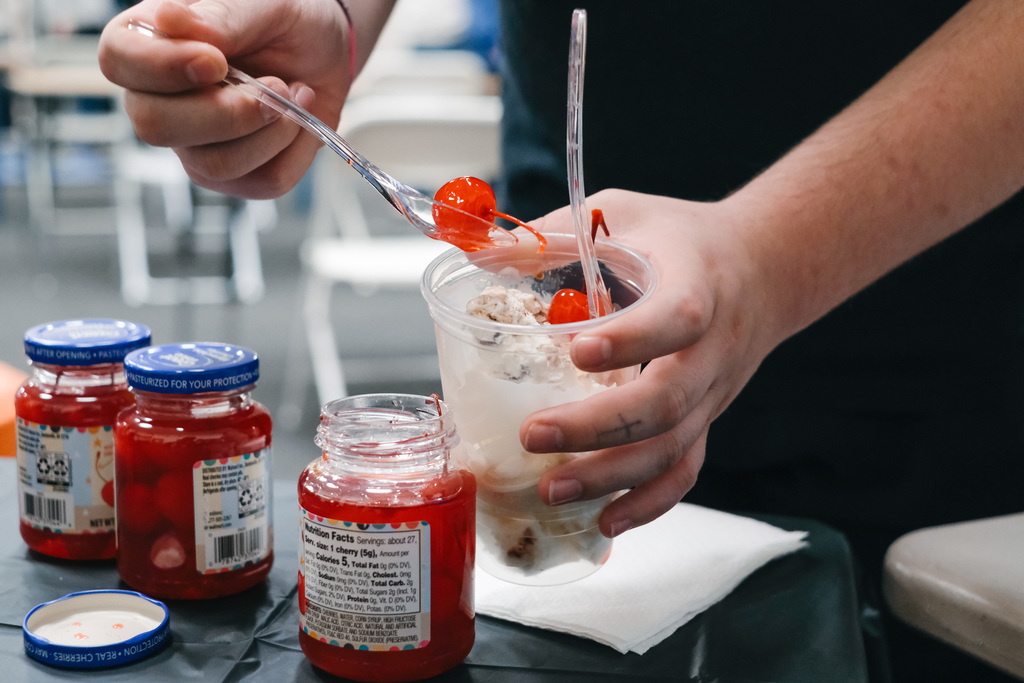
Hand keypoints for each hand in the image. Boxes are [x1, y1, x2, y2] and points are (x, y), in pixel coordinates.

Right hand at [98, 0, 352, 197]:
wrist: (328, 52)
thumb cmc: (285, 20)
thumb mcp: (263, 3)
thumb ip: (221, 16)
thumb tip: (171, 21)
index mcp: (148, 43)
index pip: (118, 61)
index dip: (163, 68)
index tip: (217, 61)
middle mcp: (159, 100)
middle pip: (155, 126)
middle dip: (228, 113)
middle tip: (276, 84)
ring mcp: (194, 146)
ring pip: (213, 164)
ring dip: (270, 131)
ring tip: (292, 93)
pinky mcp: (235, 177)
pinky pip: (260, 181)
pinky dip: (294, 149)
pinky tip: (299, 119)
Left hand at [519, 189, 781, 537]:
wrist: (763, 268)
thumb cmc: (679, 239)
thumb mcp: (623, 214)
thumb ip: (555, 234)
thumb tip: (473, 253)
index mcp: (697, 283)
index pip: (678, 317)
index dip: (633, 339)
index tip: (577, 352)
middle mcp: (712, 346)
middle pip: (668, 400)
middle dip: (598, 426)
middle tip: (533, 436)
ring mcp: (713, 391)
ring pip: (674, 447)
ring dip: (612, 476)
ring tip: (551, 491)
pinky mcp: (707, 418)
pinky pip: (685, 470)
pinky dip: (649, 504)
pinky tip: (605, 524)